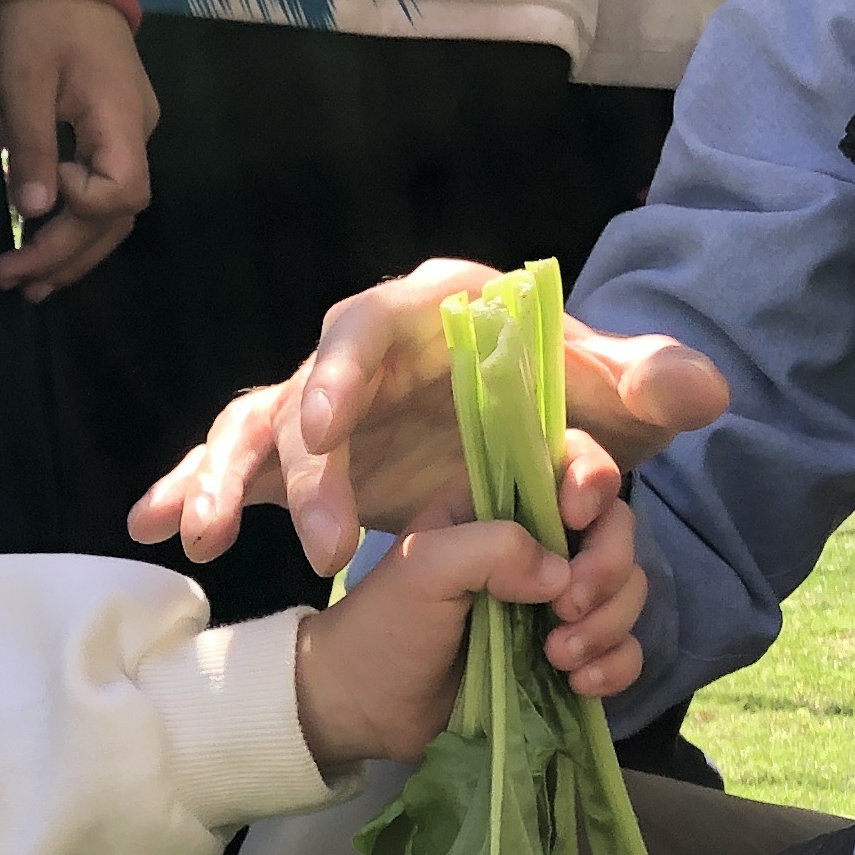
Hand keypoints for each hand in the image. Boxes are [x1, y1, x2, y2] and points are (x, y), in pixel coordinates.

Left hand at [0, 0, 156, 297]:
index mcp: (123, 118)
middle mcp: (137, 133)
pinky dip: (75, 226)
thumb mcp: (24, 76)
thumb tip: (30, 211)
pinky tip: (47, 249)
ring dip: (72, 252)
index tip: (39, 185)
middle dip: (64, 253)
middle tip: (11, 281)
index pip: (123, 191)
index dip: (81, 205)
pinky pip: (102, 194)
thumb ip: (30, 143)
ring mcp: (129, 135)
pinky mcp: (112, 133)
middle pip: (116, 216)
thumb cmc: (40, 16)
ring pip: (113, 214)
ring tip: (30, 287)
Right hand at [133, 257, 731, 579]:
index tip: (326, 423)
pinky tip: (154, 527)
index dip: (341, 370)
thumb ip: (657, 383)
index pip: (371, 324)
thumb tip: (700, 390)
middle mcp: (363, 352)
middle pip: (307, 394)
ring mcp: (324, 405)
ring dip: (225, 482)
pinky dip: (191, 490)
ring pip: (256, 431)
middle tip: (327, 544)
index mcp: (430, 311)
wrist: (548, 429)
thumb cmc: (573, 395)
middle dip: (304, 469)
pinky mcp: (303, 456)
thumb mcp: (621, 394)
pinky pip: (233, 468)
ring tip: (202, 540)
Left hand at [286, 494, 648, 773]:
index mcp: (499, 502)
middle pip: (616, 530)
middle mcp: (537, 543)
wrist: (365, 707)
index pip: (571, 462)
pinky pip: (623, 650)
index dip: (592, 481)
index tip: (575, 519)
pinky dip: (615, 664)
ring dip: (607, 624)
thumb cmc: (383, 625)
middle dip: (606, 568)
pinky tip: (579, 684)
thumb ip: (492, 547)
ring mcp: (555, 601)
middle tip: (566, 609)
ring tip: (557, 657)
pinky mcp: (566, 655)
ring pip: (626, 591)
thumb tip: (560, 574)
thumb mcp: (424, 566)